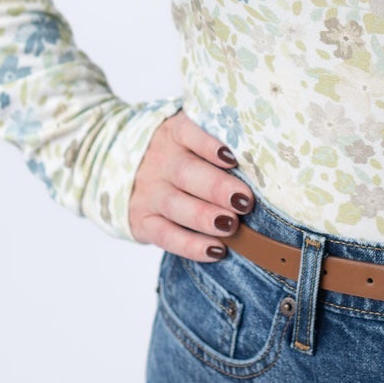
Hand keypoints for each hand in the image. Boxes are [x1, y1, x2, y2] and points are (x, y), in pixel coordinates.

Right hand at [128, 109, 253, 260]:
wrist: (119, 168)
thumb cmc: (177, 153)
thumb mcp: (188, 136)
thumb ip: (217, 141)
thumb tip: (263, 157)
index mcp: (173, 134)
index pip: (188, 132)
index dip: (209, 144)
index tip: (232, 157)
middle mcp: (159, 161)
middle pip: (186, 173)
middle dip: (217, 188)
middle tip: (245, 200)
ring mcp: (149, 192)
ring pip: (176, 205)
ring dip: (205, 217)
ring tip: (231, 224)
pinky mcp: (142, 221)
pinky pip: (166, 236)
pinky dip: (191, 245)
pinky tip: (216, 250)